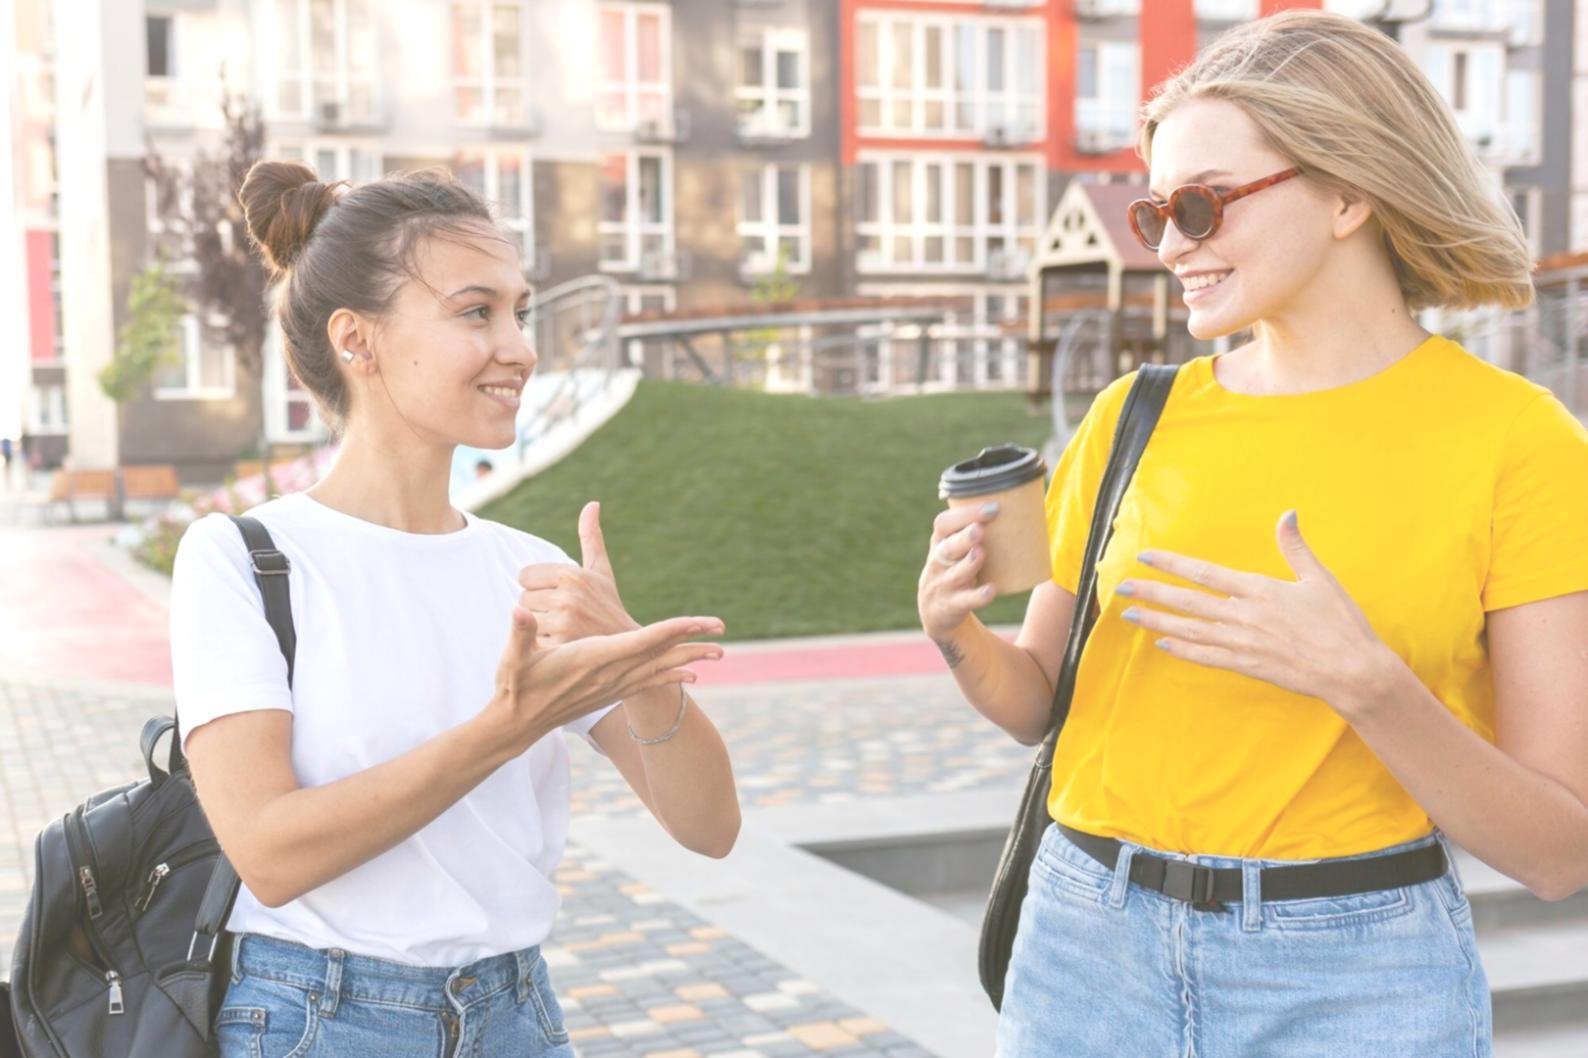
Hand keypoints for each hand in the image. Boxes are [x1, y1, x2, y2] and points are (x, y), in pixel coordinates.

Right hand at [488, 606, 724, 754]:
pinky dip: (671, 677)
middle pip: (659, 652)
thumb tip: (518, 610)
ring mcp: (612, 686)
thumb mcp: (513, 657)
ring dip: (689, 657)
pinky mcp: (610, 693)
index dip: (668, 629)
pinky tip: (691, 676)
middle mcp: (609, 674)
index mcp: (593, 658)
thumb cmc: (514, 686)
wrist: (516, 725)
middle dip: (691, 639)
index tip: (695, 621)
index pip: (639, 641)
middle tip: (722, 626)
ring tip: (719, 650)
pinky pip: (648, 682)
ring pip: (659, 668)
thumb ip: (520, 632)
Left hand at [515, 501, 638, 647]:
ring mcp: (563, 622)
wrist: (628, 647)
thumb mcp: (602, 571)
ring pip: (526, 618)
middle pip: (523, 597)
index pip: (525, 575)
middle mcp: (567, 596)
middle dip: (539, 606)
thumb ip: (591, 537)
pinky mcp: (558, 646)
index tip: (558, 594)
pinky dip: (542, 643)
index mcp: (572, 574)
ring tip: (563, 628)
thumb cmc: (609, 606)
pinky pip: (531, 639)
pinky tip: (562, 643)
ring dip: (539, 625)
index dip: (538, 585)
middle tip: (563, 614)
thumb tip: (592, 503)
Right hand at [919, 502, 1000, 640]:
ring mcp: (943, 584)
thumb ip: (977, 530)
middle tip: (980, 529)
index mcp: (941, 541)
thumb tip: (1029, 508)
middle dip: (963, 538)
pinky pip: (964, 600)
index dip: (965, 514)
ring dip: (968, 563)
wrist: (936, 610)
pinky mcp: (952, 605)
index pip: (944, 523)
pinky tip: (991, 590)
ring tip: (981, 553)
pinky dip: (977, 596)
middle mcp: (938, 561)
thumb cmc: (956, 567)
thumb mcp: (957, 549)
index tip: (993, 507)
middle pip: (948, 547)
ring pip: (955, 574)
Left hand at [1117, 510, 1397, 713]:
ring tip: (1130, 617)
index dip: (1172, 564)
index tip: (1145, 557)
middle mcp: (1245, 615)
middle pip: (1188, 601)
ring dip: (1158, 623)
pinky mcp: (1248, 666)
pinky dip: (1183, 651)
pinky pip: (1207, 656)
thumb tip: (1287, 514)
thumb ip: (1296, 547)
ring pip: (1190, 630)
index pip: (1205, 573)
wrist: (1353, 670)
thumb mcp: (1320, 579)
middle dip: (1152, 593)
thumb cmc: (1341, 623)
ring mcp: (1243, 643)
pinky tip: (1163, 646)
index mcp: (1260, 589)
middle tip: (1120, 589)